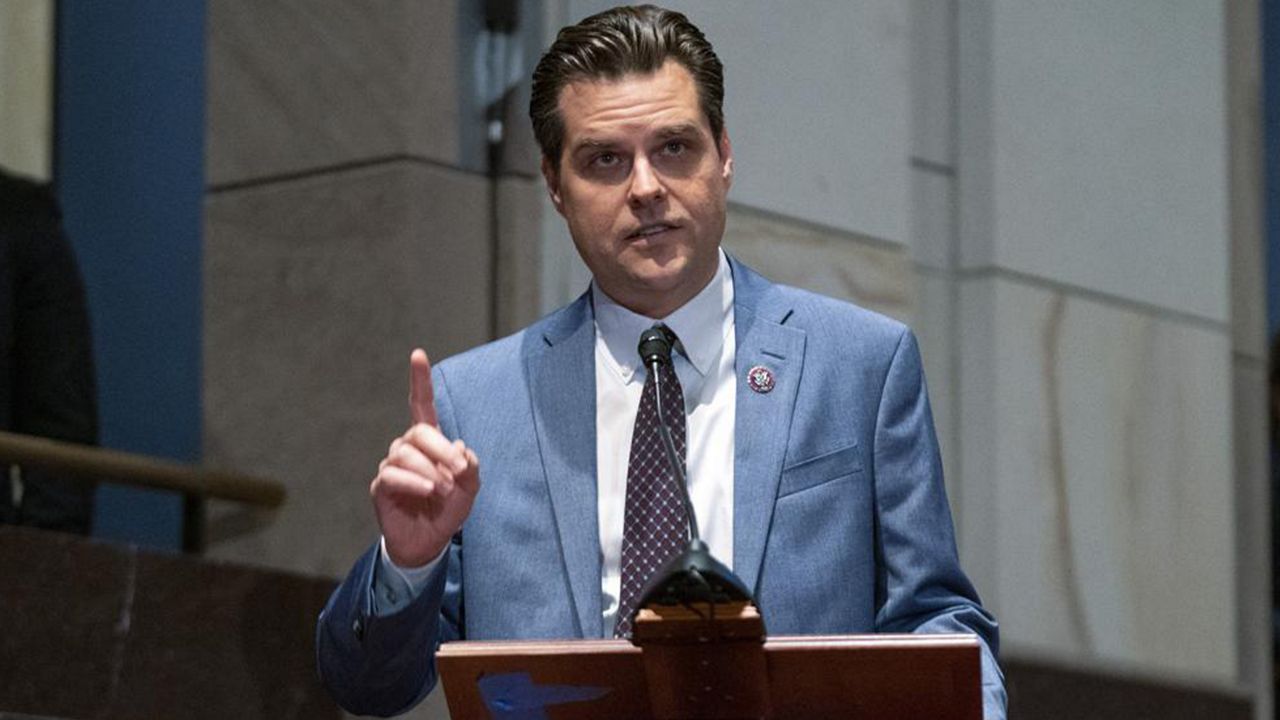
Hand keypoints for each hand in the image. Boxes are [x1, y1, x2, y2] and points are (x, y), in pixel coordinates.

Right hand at [370, 349, 479, 567]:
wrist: (429, 541)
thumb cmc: (447, 509)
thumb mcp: (470, 488)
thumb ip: (470, 467)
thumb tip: (460, 447)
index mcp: (429, 441)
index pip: (421, 405)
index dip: (420, 381)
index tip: (418, 354)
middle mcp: (407, 448)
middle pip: (419, 432)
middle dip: (442, 450)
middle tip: (458, 474)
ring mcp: (392, 466)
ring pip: (406, 453)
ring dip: (430, 470)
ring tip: (443, 489)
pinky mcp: (381, 486)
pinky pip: (393, 475)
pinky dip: (414, 481)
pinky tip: (428, 490)